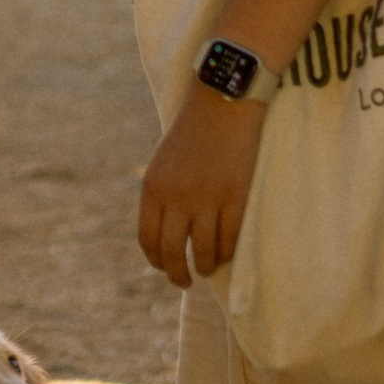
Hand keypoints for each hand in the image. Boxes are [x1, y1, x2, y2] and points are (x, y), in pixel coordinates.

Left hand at [138, 85, 266, 288]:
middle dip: (177, 274)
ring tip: (208, 268)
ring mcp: (207, 199)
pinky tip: (226, 253)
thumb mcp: (165, 162)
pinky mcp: (235, 197)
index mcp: (153, 188)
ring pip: (203, 251)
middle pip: (172, 252)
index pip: (147, 239)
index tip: (164, 267)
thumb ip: (163, 195)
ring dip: (205, 266)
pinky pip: (229, 238)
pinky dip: (227, 252)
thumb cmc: (194, 130)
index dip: (155, 260)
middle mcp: (177, 197)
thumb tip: (166, 233)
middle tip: (184, 282)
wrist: (224, 101)